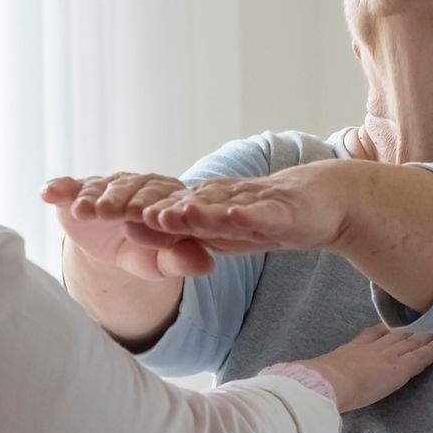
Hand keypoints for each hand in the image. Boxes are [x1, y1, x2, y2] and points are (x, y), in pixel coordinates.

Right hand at [42, 173, 216, 278]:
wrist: (112, 247)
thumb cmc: (145, 252)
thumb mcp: (161, 262)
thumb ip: (182, 261)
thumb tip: (206, 264)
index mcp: (166, 195)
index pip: (163, 197)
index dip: (154, 208)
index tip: (148, 219)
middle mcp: (138, 183)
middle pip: (130, 188)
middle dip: (118, 199)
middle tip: (108, 212)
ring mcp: (107, 184)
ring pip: (100, 187)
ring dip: (90, 196)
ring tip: (82, 210)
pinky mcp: (79, 189)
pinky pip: (69, 186)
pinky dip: (59, 188)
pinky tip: (49, 193)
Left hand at [136, 161, 357, 256]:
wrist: (329, 199)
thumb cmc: (277, 217)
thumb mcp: (232, 233)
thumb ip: (197, 233)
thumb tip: (150, 231)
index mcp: (212, 208)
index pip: (170, 213)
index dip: (137, 216)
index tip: (102, 217)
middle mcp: (228, 201)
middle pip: (186, 207)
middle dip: (154, 212)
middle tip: (120, 213)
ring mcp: (255, 204)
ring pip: (218, 208)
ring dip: (193, 213)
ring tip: (165, 216)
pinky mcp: (283, 212)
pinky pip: (260, 214)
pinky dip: (241, 214)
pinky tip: (226, 214)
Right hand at [295, 326, 432, 412]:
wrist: (325, 384)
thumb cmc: (315, 383)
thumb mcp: (314, 375)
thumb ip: (315, 375)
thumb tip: (299, 381)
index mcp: (349, 351)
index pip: (370, 336)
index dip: (383, 328)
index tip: (391, 322)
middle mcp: (371, 349)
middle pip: (395, 334)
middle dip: (409, 327)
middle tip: (424, 317)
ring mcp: (387, 356)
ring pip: (411, 341)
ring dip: (426, 333)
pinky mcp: (400, 368)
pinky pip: (422, 356)